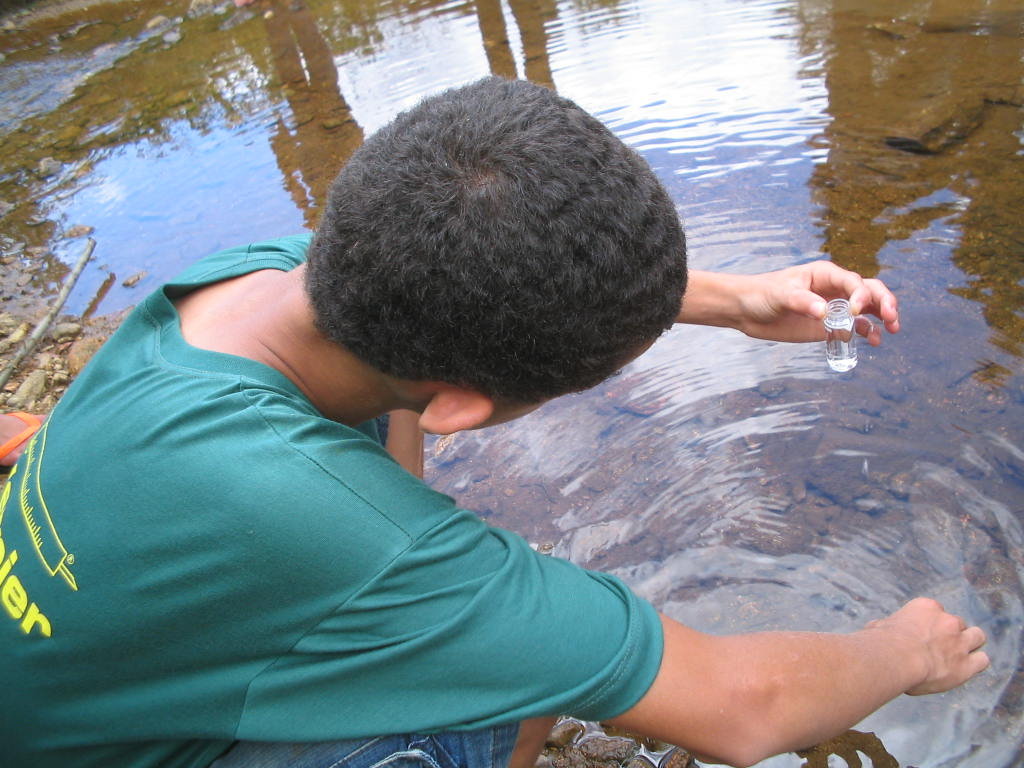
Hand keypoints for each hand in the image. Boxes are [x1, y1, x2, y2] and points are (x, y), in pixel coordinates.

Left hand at [733, 261, 899, 343]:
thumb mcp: (781, 295)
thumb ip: (802, 302)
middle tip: (891, 317)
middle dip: (884, 302)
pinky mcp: (828, 326)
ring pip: (867, 310)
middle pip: (869, 291)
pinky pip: (854, 328)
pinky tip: (874, 341)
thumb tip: (825, 312)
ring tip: (891, 329)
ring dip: (883, 317)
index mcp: (826, 274)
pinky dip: (867, 333)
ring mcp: (834, 308)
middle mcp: (835, 289)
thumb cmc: (762, 294)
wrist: (747, 310)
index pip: (853, 282)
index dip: (860, 296)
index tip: (855, 312)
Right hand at [864, 597, 988, 695]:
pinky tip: (965, 668)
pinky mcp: (968, 664)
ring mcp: (960, 641)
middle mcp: (947, 621)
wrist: (897, 657)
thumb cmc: (883, 642)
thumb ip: (886, 626)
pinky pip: (982, 660)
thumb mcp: (880, 626)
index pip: (936, 611)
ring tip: (958, 655)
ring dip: (970, 644)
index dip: (931, 624)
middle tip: (940, 647)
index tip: (923, 635)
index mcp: (926, 607)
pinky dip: (976, 663)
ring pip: (977, 636)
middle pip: (958, 623)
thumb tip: (876, 627)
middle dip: (951, 634)